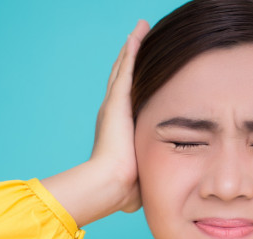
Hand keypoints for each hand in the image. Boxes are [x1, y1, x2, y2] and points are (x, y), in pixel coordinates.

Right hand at [89, 20, 149, 212]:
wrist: (111, 184)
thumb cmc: (123, 189)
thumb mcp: (136, 179)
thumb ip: (140, 179)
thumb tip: (141, 195)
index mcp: (117, 130)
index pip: (127, 101)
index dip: (132, 84)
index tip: (140, 71)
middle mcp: (112, 114)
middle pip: (123, 79)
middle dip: (130, 59)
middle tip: (137, 38)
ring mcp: (114, 105)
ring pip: (124, 69)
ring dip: (132, 48)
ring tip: (140, 28)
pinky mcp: (118, 101)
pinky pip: (127, 69)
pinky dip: (132, 50)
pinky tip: (138, 33)